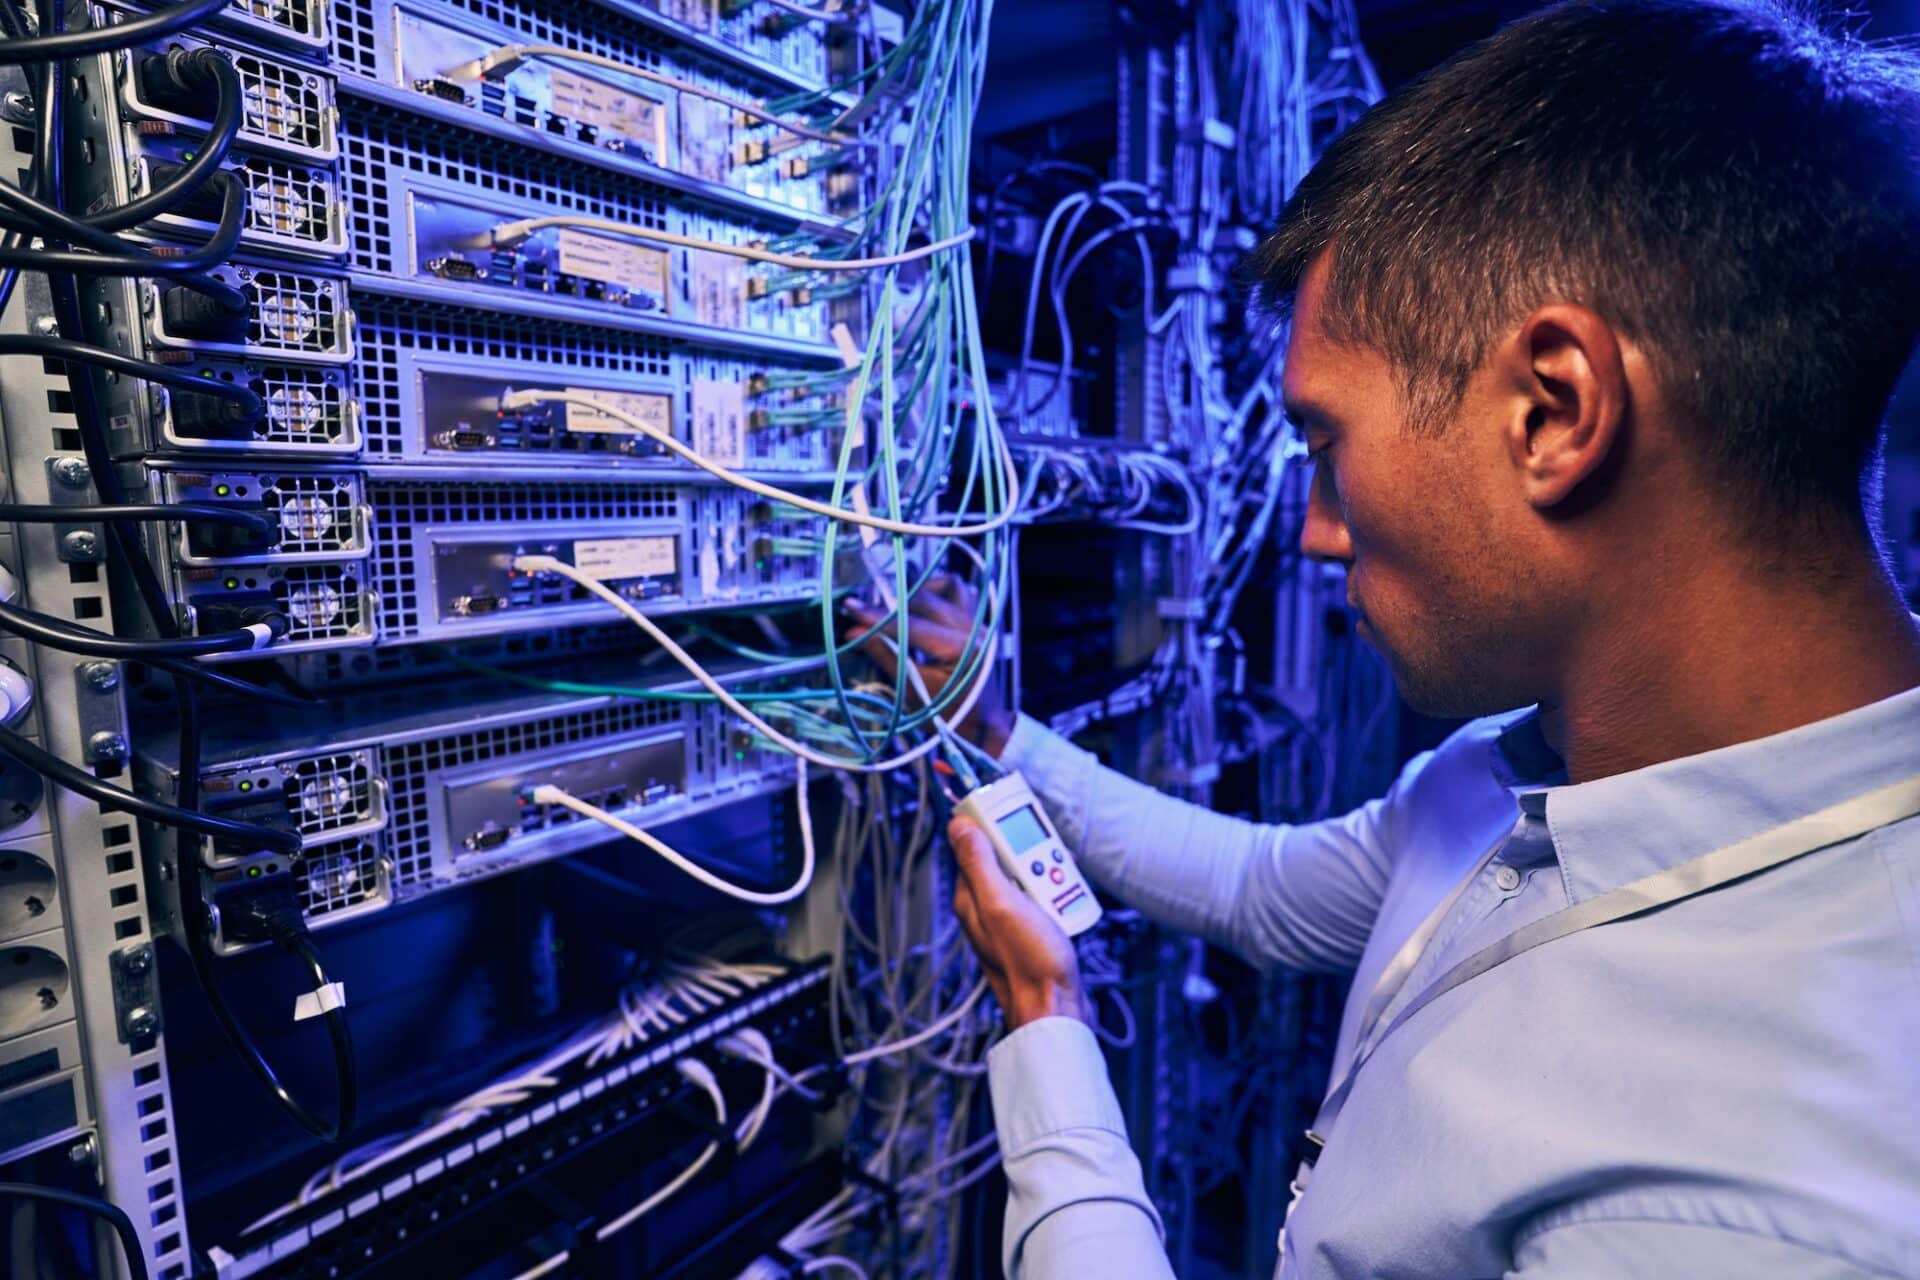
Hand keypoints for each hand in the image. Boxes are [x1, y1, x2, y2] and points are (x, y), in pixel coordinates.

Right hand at [842, 574, 1012, 755]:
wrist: (985, 728)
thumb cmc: (949, 717)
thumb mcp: (913, 692)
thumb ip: (885, 656)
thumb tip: (853, 632)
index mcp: (961, 650)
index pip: (911, 624)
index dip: (877, 616)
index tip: (850, 606)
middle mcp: (975, 630)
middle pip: (927, 599)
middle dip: (892, 601)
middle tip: (865, 609)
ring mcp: (981, 623)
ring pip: (949, 586)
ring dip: (920, 590)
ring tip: (897, 603)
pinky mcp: (980, 623)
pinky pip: (960, 594)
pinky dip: (939, 594)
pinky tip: (921, 606)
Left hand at [947, 816, 1089, 1030]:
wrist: (1057, 1009)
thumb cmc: (1028, 962)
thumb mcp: (1002, 903)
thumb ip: (979, 864)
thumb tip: (958, 827)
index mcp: (970, 899)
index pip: (975, 846)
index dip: (995, 829)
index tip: (1016, 821)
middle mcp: (986, 909)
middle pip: (1007, 861)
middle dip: (1032, 858)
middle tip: (1044, 870)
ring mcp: (1010, 921)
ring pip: (1030, 880)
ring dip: (1050, 879)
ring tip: (1058, 894)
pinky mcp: (1032, 931)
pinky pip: (1045, 901)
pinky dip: (1059, 899)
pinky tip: (1066, 908)